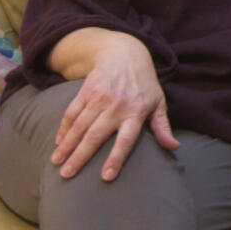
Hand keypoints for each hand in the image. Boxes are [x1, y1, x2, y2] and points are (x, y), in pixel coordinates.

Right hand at [50, 36, 178, 180]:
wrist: (124, 53)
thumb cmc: (144, 83)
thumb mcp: (159, 102)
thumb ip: (162, 126)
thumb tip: (174, 147)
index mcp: (136, 113)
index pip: (126, 140)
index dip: (116, 158)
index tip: (105, 177)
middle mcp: (116, 107)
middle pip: (96, 136)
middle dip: (80, 156)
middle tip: (66, 174)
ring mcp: (99, 98)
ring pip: (80, 126)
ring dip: (67, 145)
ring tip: (57, 162)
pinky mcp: (86, 91)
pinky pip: (72, 112)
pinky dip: (64, 128)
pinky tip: (58, 142)